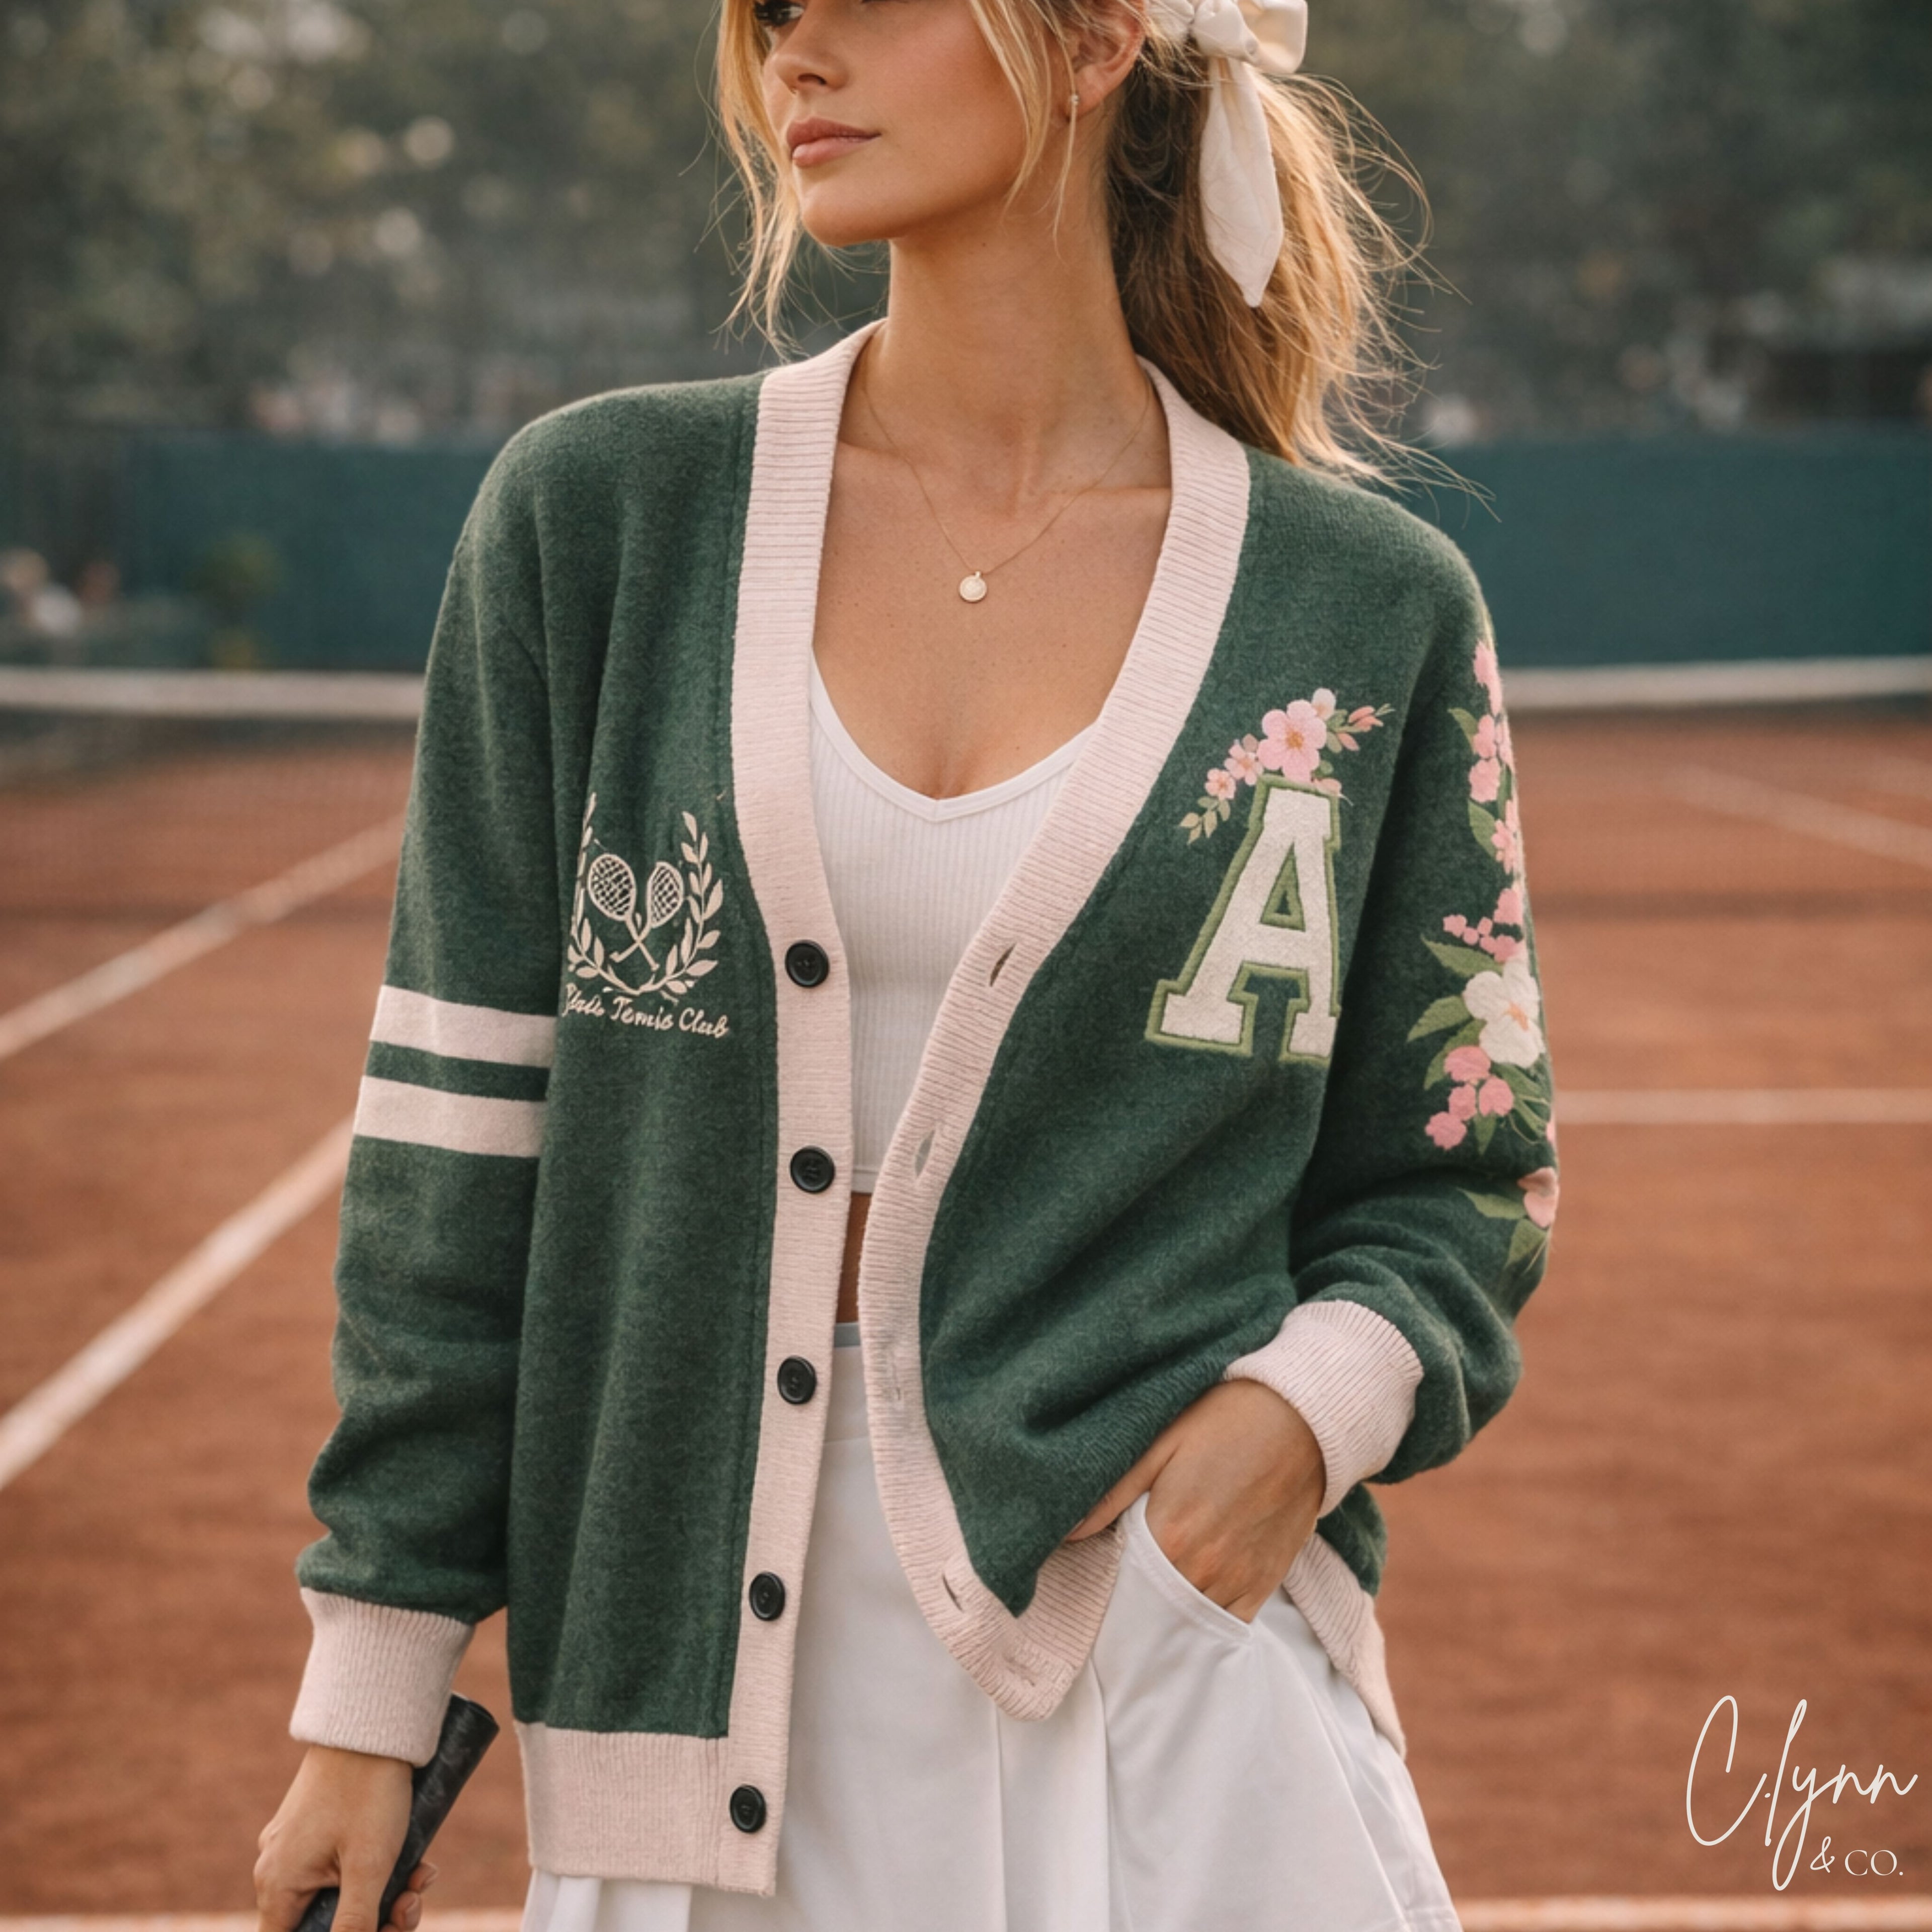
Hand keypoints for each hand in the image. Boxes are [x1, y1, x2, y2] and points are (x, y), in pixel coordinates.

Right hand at [255, 1744, 433, 1931]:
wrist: (373, 1722)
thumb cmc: (368, 1791)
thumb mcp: (369, 1866)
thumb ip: (355, 1924)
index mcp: (277, 1886)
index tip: (373, 1930)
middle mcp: (279, 1869)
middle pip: (323, 1925)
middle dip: (375, 1923)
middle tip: (412, 1905)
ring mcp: (300, 1846)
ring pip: (342, 1896)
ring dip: (387, 1896)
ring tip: (424, 1877)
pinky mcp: (322, 1827)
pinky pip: (347, 1867)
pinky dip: (381, 1870)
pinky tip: (420, 1862)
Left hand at [1065, 1380, 1325, 1622]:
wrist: (1300, 1418)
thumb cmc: (1223, 1422)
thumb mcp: (1158, 1444)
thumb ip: (1111, 1494)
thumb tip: (1064, 1532)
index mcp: (1170, 1534)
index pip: (1122, 1587)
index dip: (1105, 1589)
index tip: (1092, 1588)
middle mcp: (1204, 1568)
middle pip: (1155, 1611)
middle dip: (1134, 1608)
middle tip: (1117, 1600)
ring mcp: (1238, 1580)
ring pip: (1192, 1623)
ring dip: (1170, 1617)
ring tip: (1152, 1603)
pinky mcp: (1266, 1581)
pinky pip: (1231, 1624)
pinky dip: (1207, 1622)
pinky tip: (1191, 1608)